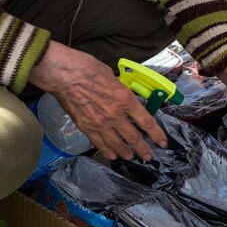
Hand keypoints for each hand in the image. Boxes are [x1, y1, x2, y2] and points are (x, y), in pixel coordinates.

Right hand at [29, 40, 166, 160]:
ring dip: (126, 152)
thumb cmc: (87, 68)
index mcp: (125, 99)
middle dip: (143, 149)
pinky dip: (107, 151)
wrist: (63, 74)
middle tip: (149, 157)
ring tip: (132, 158)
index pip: (146, 121)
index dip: (156, 134)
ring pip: (117, 144)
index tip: (163, 142)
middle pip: (134, 137)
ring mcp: (100, 123)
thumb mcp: (112, 76)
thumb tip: (122, 96)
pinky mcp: (86, 127)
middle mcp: (115, 114)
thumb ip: (120, 90)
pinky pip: (100, 143)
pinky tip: (113, 156)